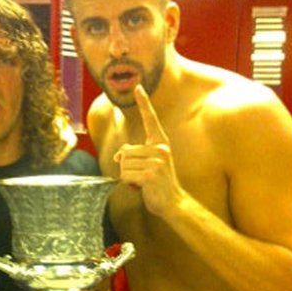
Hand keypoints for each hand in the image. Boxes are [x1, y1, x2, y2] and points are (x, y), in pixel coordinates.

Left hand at [114, 85, 181, 216]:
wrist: (173, 203)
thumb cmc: (157, 184)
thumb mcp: (147, 164)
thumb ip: (133, 155)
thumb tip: (118, 155)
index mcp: (161, 143)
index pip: (151, 120)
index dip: (144, 103)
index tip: (138, 87)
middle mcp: (160, 149)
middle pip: (126, 151)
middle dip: (127, 167)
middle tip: (142, 177)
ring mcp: (157, 161)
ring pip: (124, 164)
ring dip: (127, 177)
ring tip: (143, 182)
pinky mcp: (151, 174)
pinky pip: (126, 175)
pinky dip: (128, 184)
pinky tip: (141, 188)